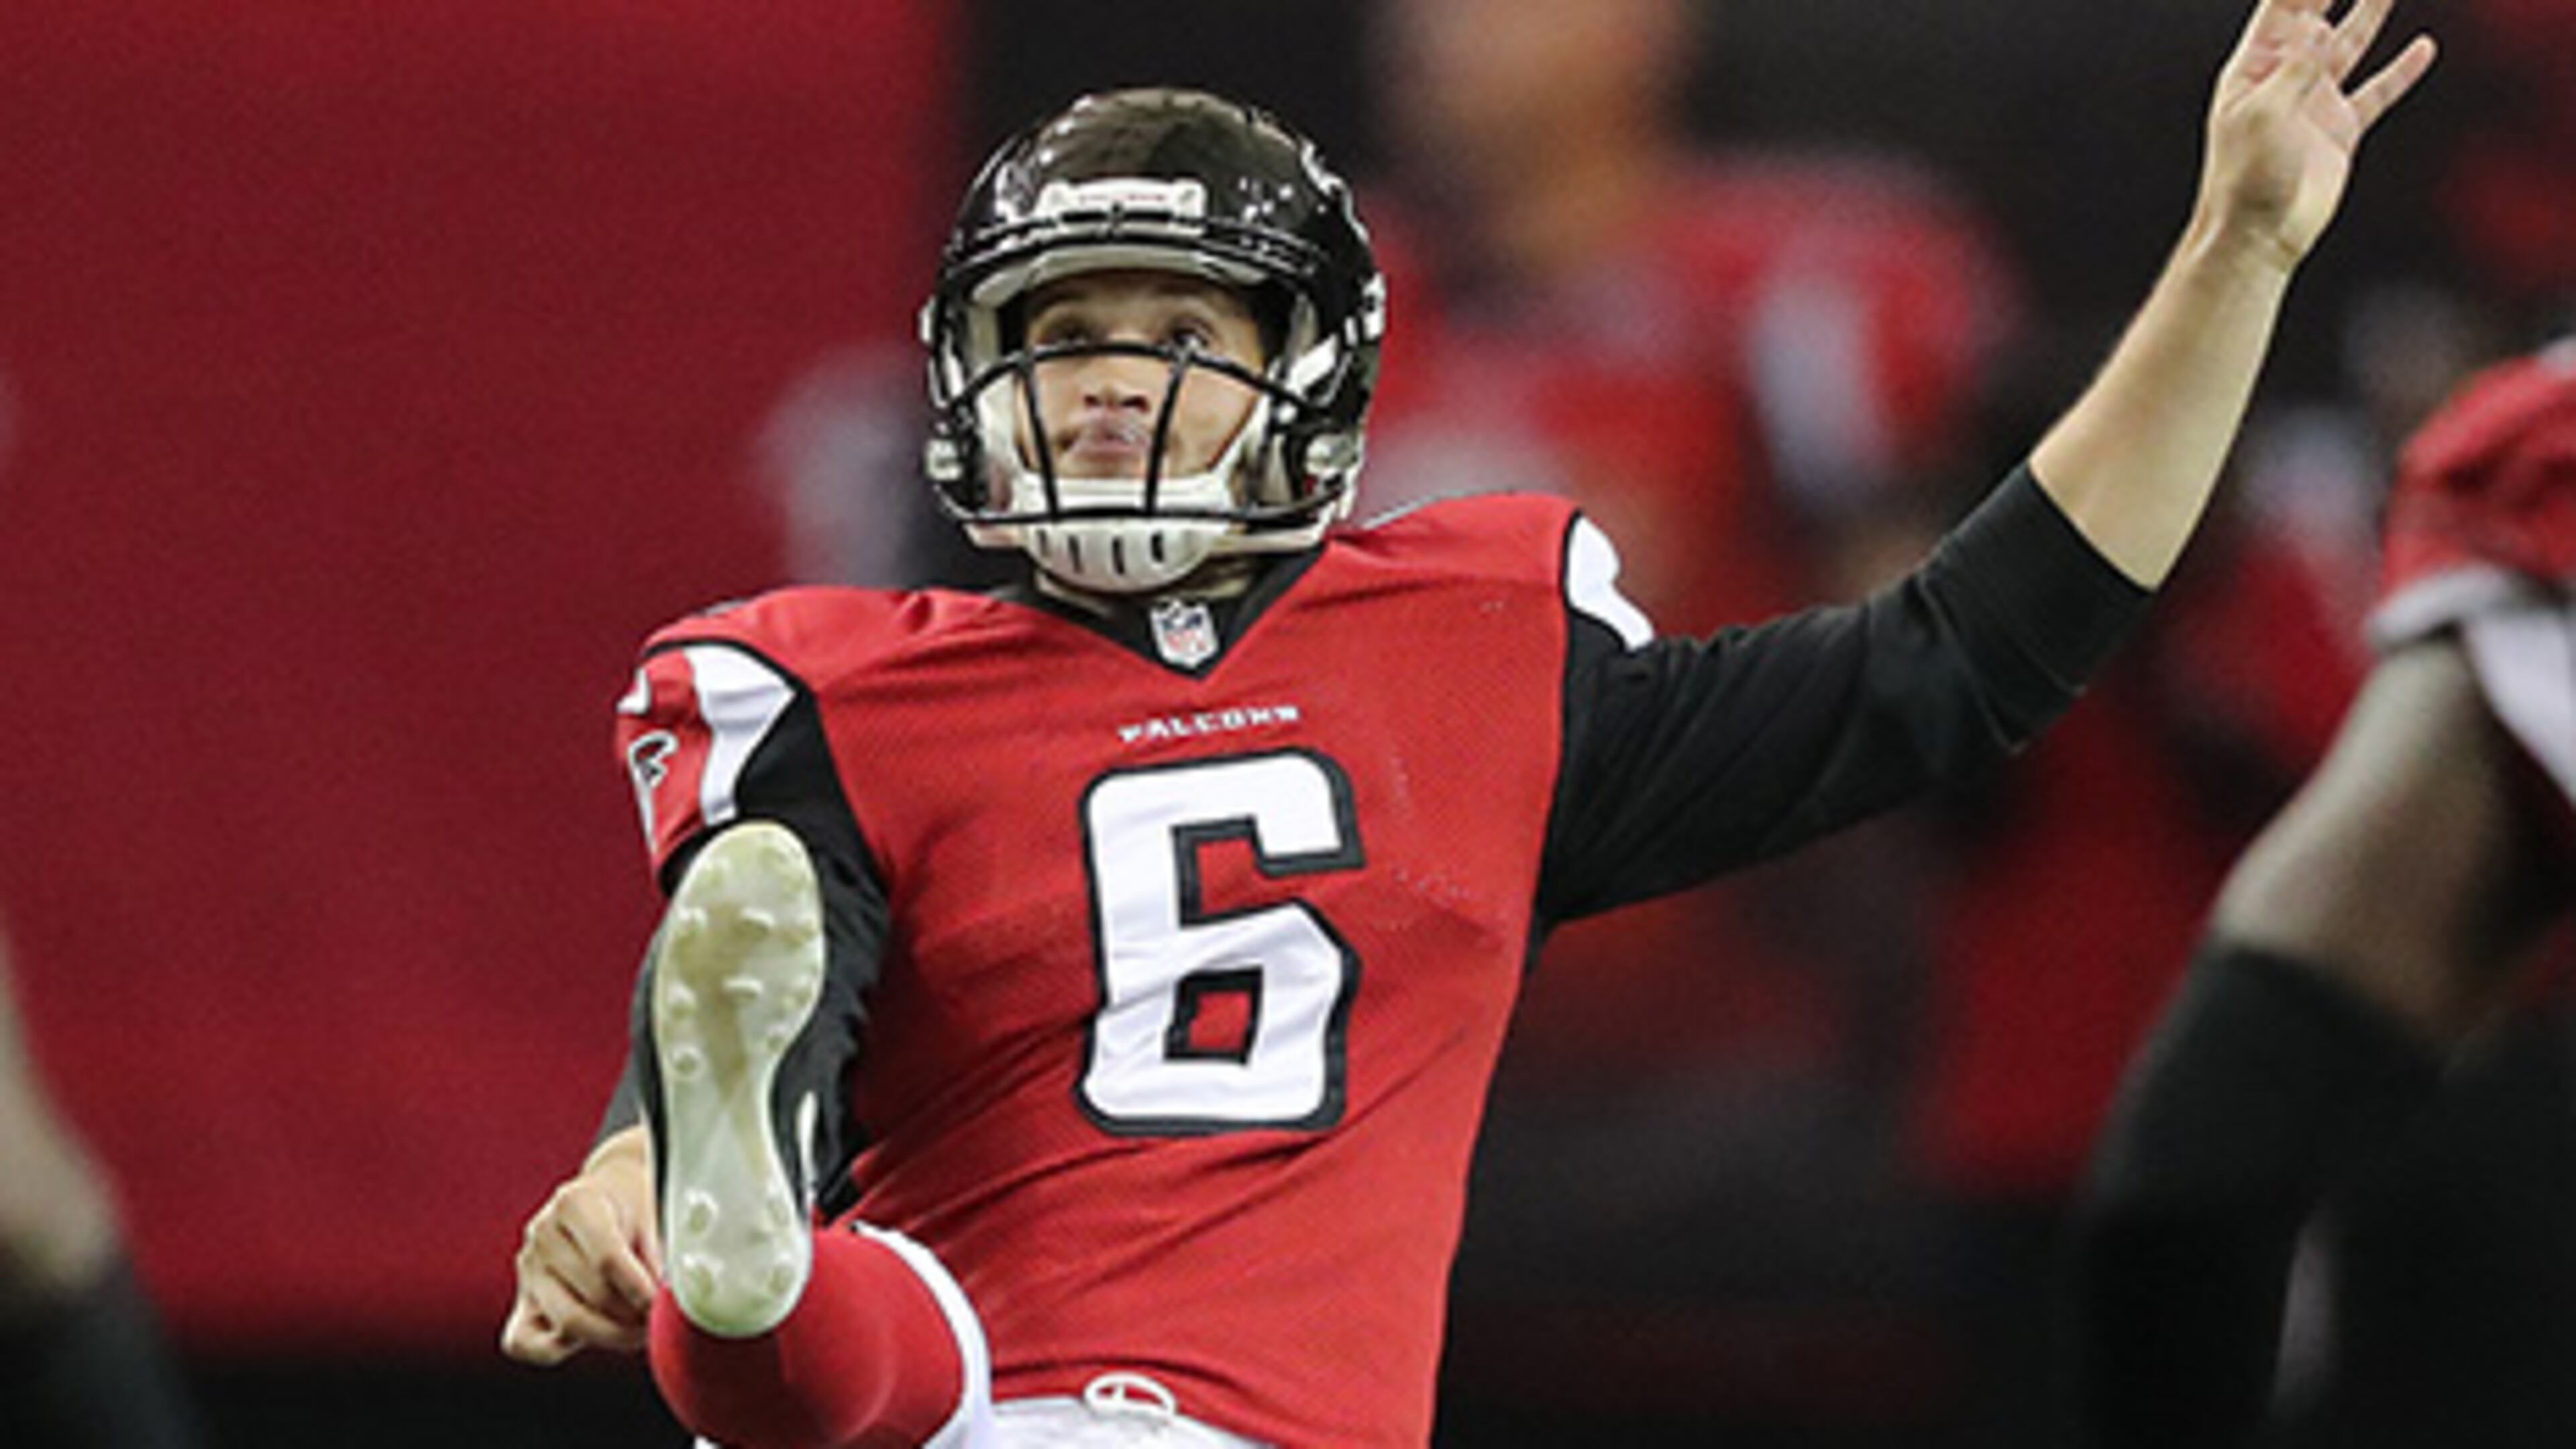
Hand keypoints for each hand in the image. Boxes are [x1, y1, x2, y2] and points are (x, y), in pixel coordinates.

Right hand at [500, 1130, 660, 1365]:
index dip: (639, 1288)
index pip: (607, 1258)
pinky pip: (523, 1343)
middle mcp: (543, 1234)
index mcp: (574, 1203)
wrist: (606, 1192)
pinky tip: (592, 1339)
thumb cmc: (631, 1207)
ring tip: (637, 1330)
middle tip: (656, 1321)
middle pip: (592, 1294)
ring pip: (567, 1322)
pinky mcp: (522, 1298)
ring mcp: (528, 1267)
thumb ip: (652, 1258)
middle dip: (631, 1316)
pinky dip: (558, 1351)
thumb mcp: (651, 1217)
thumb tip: (660, 1303)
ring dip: (610, 1335)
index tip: (661, 1303)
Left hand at [2196, 0, 2435, 267]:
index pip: (2283, 4)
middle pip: (2318, 13)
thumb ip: (2294, 71)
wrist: (2258, 235)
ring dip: (2371, 11)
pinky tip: (2423, 48)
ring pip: (2350, 44)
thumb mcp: (2263, 115)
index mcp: (2254, 67)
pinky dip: (2400, 71)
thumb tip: (2315, 31)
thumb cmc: (2245, 178)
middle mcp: (2284, 77)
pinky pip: (2377, 92)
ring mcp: (2314, 102)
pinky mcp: (2340, 130)